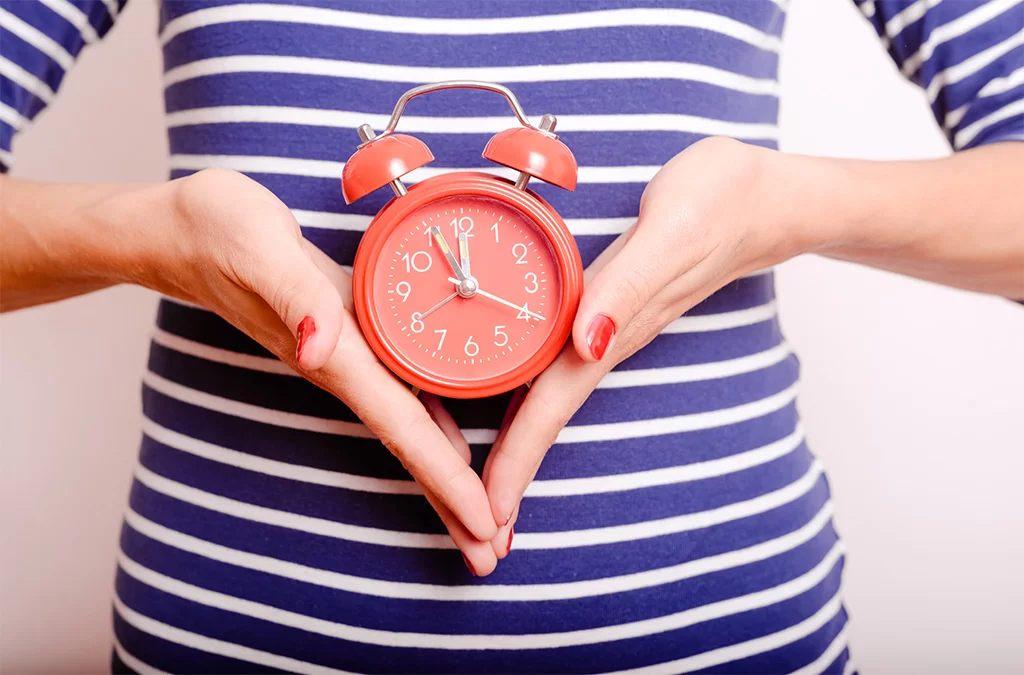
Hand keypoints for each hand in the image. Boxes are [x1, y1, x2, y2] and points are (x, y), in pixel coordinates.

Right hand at [106, 169, 499, 573]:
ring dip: (445, 475)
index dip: (444, 477)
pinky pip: (400, 391)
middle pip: (410, 444)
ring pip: (407, 425)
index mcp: (335, 355)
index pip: (400, 426)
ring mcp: (346, 356)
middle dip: (451, 502)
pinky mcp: (348, 335)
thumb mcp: (257, 249)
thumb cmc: (217, 231)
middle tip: (495, 553)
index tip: (483, 524)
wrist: (181, 231)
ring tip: (483, 518)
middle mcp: (343, 367)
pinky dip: (433, 425)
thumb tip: (315, 352)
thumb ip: (293, 298)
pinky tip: (457, 440)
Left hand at [481, 137, 806, 554]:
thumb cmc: (720, 201)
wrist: (764, 199)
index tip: (489, 516)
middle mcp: (603, 339)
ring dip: (519, 452)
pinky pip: (559, 371)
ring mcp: (607, 329)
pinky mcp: (609, 312)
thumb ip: (627, 287)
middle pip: (544, 419)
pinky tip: (514, 419)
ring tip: (491, 501)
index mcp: (608, 328)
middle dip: (511, 479)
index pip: (550, 406)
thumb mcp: (672, 230)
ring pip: (551, 402)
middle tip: (477, 536)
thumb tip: (586, 343)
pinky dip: (532, 408)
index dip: (516, 461)